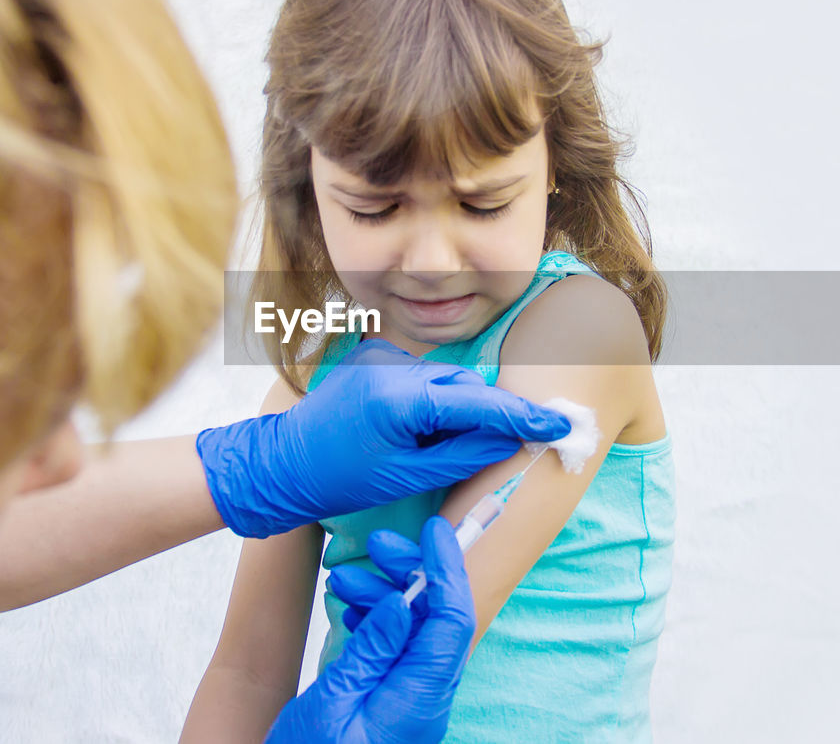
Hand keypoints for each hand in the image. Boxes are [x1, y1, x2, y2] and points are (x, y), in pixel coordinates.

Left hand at [197, 339, 569, 537]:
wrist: (278, 464)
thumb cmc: (338, 480)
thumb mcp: (406, 477)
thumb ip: (461, 453)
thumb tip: (510, 437)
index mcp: (399, 398)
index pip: (478, 401)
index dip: (523, 415)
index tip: (561, 424)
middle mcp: (392, 366)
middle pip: (464, 385)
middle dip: (484, 414)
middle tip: (490, 450)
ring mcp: (380, 358)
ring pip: (444, 381)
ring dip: (455, 409)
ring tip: (432, 449)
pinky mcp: (372, 360)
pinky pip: (420, 379)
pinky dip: (431, 403)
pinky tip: (412, 434)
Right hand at [265, 518, 474, 743]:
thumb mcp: (334, 702)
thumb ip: (372, 651)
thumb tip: (403, 602)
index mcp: (420, 698)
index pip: (452, 621)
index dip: (448, 570)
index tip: (437, 529)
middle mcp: (426, 698)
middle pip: (436, 619)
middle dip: (411, 574)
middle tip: (377, 546)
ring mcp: (412, 701)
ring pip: (413, 630)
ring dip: (384, 596)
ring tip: (341, 580)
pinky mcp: (395, 702)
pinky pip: (397, 651)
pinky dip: (376, 623)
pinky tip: (349, 610)